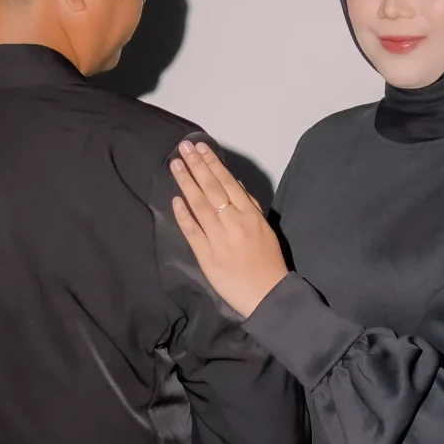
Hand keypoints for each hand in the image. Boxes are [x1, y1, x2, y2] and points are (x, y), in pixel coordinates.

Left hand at [169, 139, 289, 318]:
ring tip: (175, 165)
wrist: (268, 295)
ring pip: (201, 206)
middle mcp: (235, 223)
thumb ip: (250, 206)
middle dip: (197, 166)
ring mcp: (219, 239)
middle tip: (183, 148)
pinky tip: (175, 200)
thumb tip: (234, 182)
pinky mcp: (207, 257)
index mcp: (251, 215)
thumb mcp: (264, 228)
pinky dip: (184, 215)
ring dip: (187, 183)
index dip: (212, 164)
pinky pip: (193, 232)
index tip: (200, 148)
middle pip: (212, 189)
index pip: (228, 183)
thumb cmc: (268, 261)